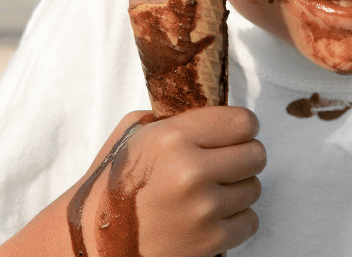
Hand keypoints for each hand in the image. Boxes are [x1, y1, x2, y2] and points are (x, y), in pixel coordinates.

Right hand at [75, 107, 264, 256]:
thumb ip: (175, 118)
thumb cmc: (114, 184)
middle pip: (256, 154)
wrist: (94, 240)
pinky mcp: (210, 241)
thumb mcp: (134, 134)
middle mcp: (190, 171)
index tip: (235, 134)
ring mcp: (202, 209)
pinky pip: (249, 220)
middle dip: (243, 157)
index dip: (242, 127)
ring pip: (254, 188)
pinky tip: (210, 216)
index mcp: (172, 138)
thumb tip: (213, 111)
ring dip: (237, 190)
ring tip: (209, 193)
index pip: (243, 121)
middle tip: (223, 164)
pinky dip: (235, 219)